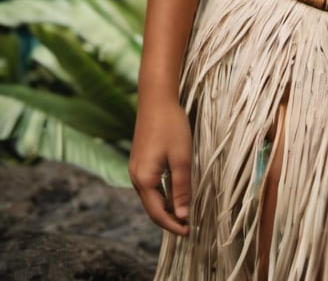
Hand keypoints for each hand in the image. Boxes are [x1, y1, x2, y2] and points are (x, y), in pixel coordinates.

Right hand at [130, 98, 191, 234]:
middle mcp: (136, 177)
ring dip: (166, 206)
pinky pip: (150, 185)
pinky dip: (162, 193)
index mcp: (144, 180)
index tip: (189, 231)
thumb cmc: (171, 126)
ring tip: (184, 211)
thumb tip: (182, 216)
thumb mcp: (181, 158)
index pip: (157, 214)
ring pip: (150, 196)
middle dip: (169, 219)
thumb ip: (181, 188)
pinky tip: (175, 192)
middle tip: (188, 225)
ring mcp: (136, 168)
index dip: (173, 225)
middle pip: (151, 208)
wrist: (156, 99)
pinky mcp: (140, 160)